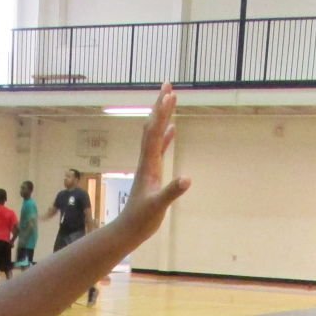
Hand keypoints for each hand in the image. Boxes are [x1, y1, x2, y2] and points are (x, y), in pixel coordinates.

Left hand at [111, 84, 190, 242]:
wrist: (128, 230)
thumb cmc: (142, 219)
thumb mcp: (158, 206)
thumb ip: (172, 192)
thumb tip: (187, 178)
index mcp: (149, 164)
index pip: (154, 132)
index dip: (162, 113)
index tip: (170, 94)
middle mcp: (147, 160)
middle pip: (153, 126)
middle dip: (160, 105)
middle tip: (168, 85)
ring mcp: (149, 165)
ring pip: (155, 134)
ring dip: (162, 116)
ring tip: (169, 99)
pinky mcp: (152, 172)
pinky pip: (159, 148)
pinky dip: (165, 136)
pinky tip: (172, 128)